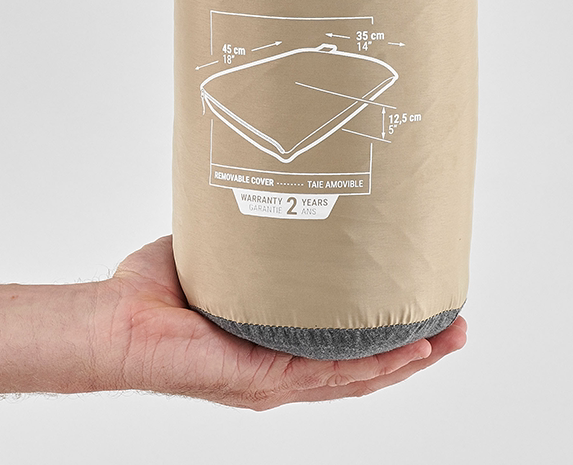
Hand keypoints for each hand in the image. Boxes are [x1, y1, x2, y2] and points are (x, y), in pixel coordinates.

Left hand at [98, 236, 466, 409]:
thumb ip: (248, 239)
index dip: (387, 337)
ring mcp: (274, 379)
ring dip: (407, 360)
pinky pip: (328, 377)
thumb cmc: (154, 292)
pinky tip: (407, 354)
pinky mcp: (262, 378)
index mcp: (274, 344)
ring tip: (448, 337)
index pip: (342, 347)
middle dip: (415, 350)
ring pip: (357, 378)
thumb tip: (268, 193)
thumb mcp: (218, 257)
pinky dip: (371, 367)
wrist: (116, 323)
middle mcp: (281, 369)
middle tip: (456, 326)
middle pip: (364, 368)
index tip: (422, 309)